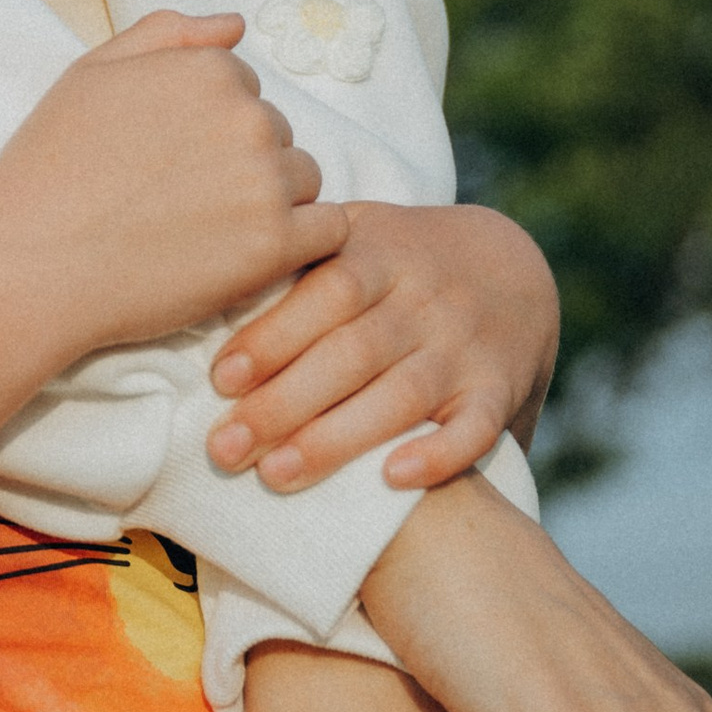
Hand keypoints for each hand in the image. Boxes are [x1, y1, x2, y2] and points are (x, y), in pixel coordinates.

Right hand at [0, 11, 346, 374]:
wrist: (30, 261)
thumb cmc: (50, 166)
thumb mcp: (92, 72)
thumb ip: (166, 35)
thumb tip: (236, 24)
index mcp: (209, 69)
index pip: (243, 89)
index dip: (207, 129)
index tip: (168, 162)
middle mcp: (246, 116)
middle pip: (276, 133)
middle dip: (240, 163)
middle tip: (179, 202)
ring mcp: (265, 182)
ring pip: (304, 179)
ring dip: (272, 202)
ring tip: (208, 232)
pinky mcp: (275, 246)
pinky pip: (329, 232)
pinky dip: (301, 244)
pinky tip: (250, 256)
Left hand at [206, 203, 558, 491]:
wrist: (513, 269)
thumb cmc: (398, 260)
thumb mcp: (353, 232)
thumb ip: (294, 255)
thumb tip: (198, 288)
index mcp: (378, 253)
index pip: (323, 293)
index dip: (272, 337)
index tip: (221, 380)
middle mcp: (423, 299)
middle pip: (352, 352)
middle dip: (284, 403)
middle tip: (225, 449)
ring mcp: (462, 346)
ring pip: (402, 395)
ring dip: (337, 439)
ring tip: (277, 476)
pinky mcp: (496, 390)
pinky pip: (475, 427)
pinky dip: (438, 454)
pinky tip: (392, 479)